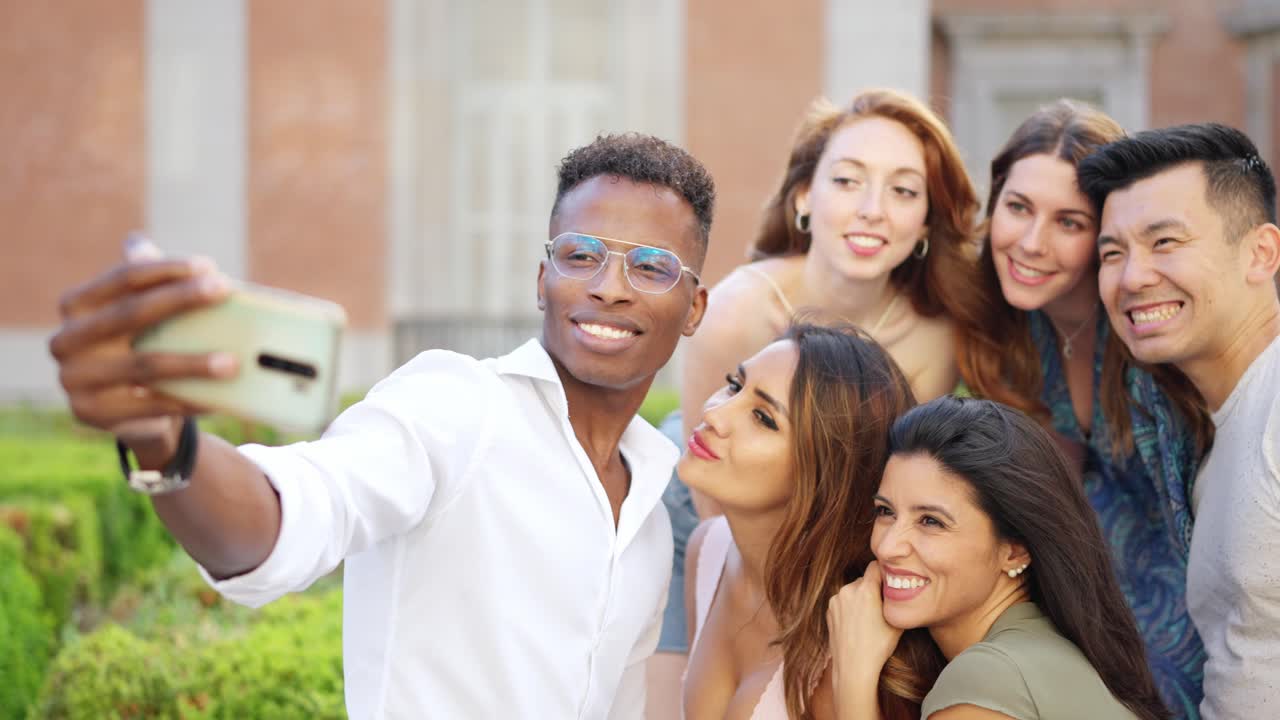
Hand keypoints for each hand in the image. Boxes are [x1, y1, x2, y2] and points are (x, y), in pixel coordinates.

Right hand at [49, 234, 236, 465]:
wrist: (125, 410)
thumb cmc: (139, 346)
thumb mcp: (140, 314)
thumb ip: (148, 282)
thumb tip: (155, 249)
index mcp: (77, 305)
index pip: (123, 278)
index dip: (166, 269)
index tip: (209, 266)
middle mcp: (66, 340)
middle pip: (131, 313)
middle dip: (181, 299)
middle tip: (224, 291)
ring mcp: (73, 379)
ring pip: (143, 365)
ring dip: (192, 363)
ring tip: (232, 362)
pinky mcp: (90, 412)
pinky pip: (150, 406)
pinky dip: (189, 401)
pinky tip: (220, 398)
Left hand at [826, 561, 902, 689]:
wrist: (853, 667)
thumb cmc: (878, 646)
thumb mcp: (896, 621)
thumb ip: (896, 599)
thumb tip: (898, 587)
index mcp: (866, 590)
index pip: (875, 566)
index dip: (884, 572)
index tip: (889, 581)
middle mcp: (848, 590)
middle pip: (864, 579)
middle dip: (872, 588)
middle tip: (880, 605)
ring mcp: (836, 600)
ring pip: (853, 590)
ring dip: (860, 597)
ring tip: (867, 618)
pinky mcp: (829, 609)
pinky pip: (843, 601)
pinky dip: (850, 606)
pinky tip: (856, 623)